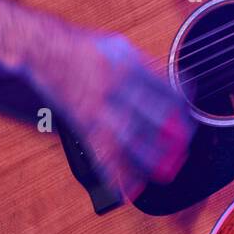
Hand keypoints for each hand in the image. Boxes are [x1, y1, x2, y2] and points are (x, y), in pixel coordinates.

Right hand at [26, 30, 195, 201]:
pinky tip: (125, 187)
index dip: (181, 109)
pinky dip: (113, 172)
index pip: (164, 87)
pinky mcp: (81, 122)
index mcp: (130, 62)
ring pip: (126, 136)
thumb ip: (145, 66)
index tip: (188, 122)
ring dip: (147, 158)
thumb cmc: (84, 48)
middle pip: (149, 113)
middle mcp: (116, 83)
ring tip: (164, 173)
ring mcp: (97, 104)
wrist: (44, 48)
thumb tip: (171, 86)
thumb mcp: (120, 45)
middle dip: (169, 136)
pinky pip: (98, 149)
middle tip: (181, 151)